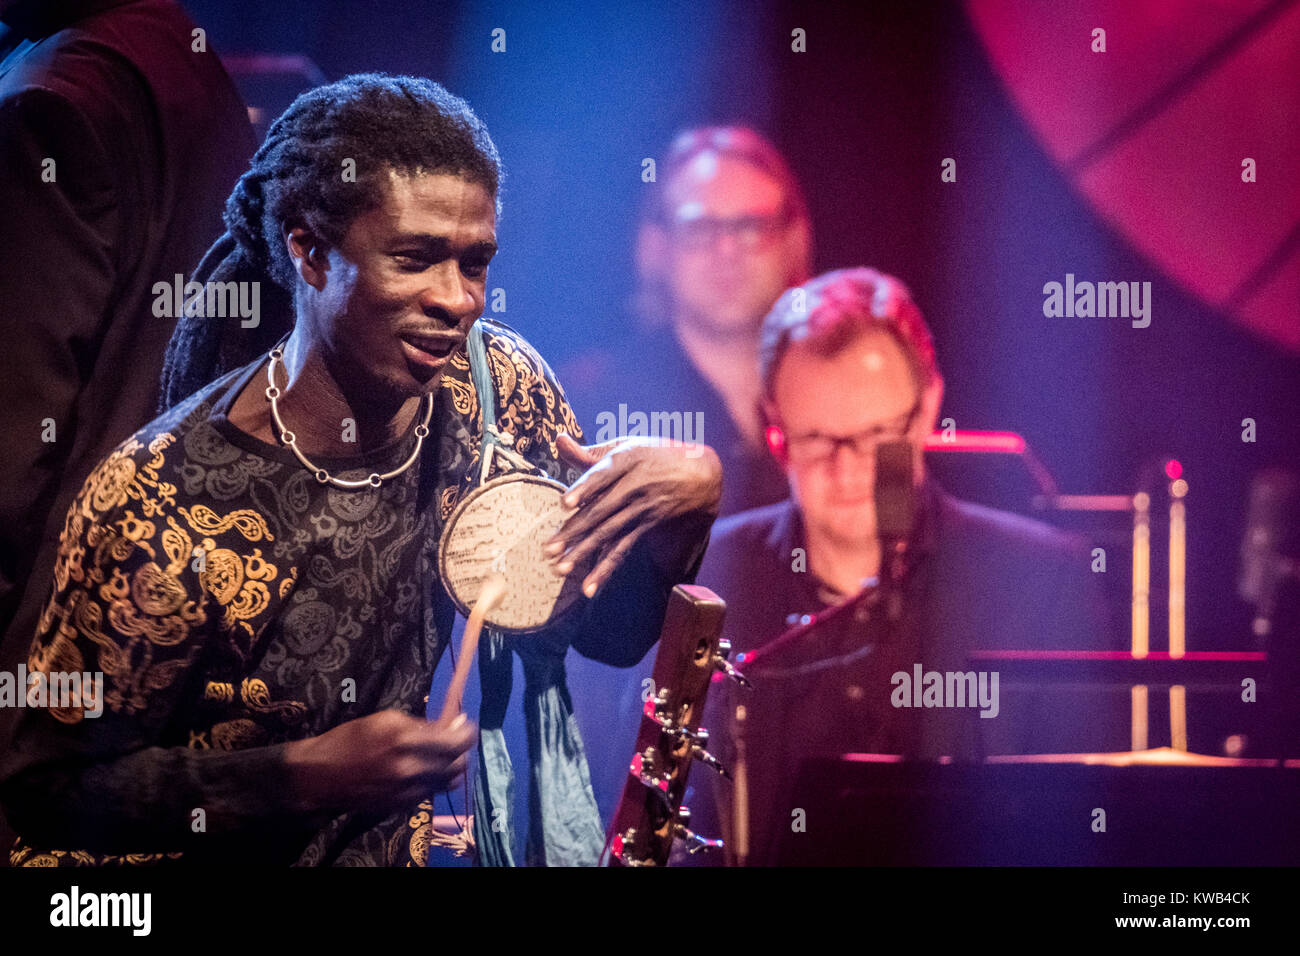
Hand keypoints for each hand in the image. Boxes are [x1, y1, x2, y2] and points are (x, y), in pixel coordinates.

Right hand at [283, 709, 475, 814]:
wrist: (319, 777)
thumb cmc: (350, 739)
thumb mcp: (386, 720)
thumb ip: (422, 724)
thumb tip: (453, 724)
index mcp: (405, 740)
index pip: (456, 741)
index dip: (467, 732)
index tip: (465, 725)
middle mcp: (409, 768)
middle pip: (459, 764)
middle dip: (461, 750)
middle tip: (453, 739)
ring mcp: (406, 791)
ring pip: (449, 781)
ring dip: (451, 767)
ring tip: (440, 756)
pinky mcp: (402, 805)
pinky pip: (431, 792)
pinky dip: (433, 780)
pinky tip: (420, 769)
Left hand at [544, 433, 721, 597]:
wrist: (700, 474)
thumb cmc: (654, 456)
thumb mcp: (626, 446)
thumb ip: (589, 452)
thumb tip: (557, 440)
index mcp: (627, 459)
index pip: (603, 474)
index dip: (585, 488)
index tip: (565, 504)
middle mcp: (635, 485)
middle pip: (601, 510)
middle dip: (574, 531)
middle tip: (549, 549)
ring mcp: (642, 508)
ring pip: (609, 533)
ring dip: (584, 552)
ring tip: (560, 569)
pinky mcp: (647, 526)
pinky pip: (623, 549)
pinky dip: (606, 569)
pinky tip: (589, 586)